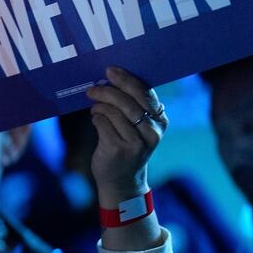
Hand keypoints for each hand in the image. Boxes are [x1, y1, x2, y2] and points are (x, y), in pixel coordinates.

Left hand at [87, 66, 165, 203]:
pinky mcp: (118, 150)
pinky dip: (96, 118)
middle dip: (108, 91)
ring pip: (113, 111)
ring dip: (99, 106)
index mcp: (160, 122)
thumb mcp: (138, 127)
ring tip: (95, 107)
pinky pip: (102, 123)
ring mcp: (135, 143)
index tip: (110, 71)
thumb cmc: (127, 146)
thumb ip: (132, 106)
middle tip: (93, 89)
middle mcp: (152, 132)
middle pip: (128, 102)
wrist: (122, 181)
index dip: (127, 80)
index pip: (145, 94)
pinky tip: (96, 119)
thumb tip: (110, 79)